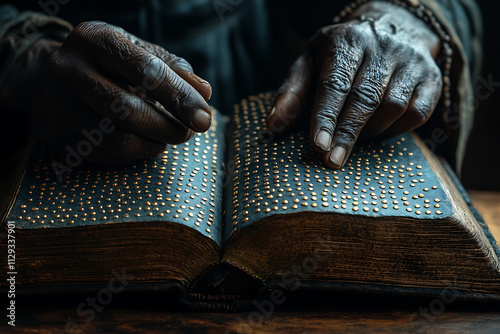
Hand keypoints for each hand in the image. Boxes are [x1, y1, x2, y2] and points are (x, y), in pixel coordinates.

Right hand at [32, 21, 211, 165]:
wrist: (50, 78)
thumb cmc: (107, 63)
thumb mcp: (137, 51)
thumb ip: (173, 68)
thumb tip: (204, 93)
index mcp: (95, 39)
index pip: (145, 71)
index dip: (179, 97)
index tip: (204, 118)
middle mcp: (69, 70)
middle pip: (128, 111)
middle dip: (168, 128)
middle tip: (188, 132)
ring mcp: (58, 105)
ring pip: (118, 141)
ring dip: (154, 145)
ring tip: (167, 137)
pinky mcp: (57, 135)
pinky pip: (106, 157)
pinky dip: (134, 155)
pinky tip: (142, 143)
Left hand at [267, 2, 441, 168]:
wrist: (392, 28)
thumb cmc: (341, 55)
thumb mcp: (311, 63)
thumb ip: (292, 93)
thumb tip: (273, 127)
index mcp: (346, 41)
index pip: (335, 82)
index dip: (326, 116)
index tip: (318, 145)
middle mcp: (382, 47)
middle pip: (365, 97)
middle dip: (347, 133)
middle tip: (332, 161)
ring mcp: (411, 62)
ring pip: (393, 106)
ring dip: (370, 132)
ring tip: (350, 142)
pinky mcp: (431, 79)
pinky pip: (417, 114)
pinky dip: (395, 131)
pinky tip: (377, 134)